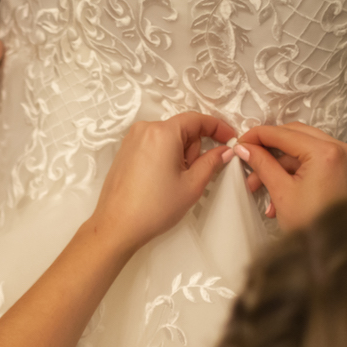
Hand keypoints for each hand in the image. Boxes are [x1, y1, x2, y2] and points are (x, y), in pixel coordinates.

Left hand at [88, 113, 235, 252]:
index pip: (197, 119)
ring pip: (168, 138)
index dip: (217, 127)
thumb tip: (224, 151)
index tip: (229, 138)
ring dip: (179, 154)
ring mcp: (132, 139)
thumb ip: (212, 162)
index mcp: (163, 132)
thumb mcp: (192, 185)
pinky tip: (161, 180)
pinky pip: (153, 145)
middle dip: (194, 148)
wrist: (117, 226)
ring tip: (173, 181)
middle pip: (182, 129)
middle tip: (192, 175)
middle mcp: (145, 129)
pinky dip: (164, 156)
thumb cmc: (154, 208)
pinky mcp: (125, 151)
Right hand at [235, 123, 346, 230]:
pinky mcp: (342, 167)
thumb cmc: (313, 224)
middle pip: (295, 134)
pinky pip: (313, 160)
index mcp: (326, 153)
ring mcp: (344, 157)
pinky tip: (277, 192)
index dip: (258, 136)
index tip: (241, 143)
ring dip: (279, 164)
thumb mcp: (281, 191)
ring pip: (302, 148)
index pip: (284, 133)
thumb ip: (262, 164)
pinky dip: (293, 171)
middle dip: (269, 149)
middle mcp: (340, 149)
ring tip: (258, 185)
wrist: (336, 247)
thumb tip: (245, 149)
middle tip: (248, 157)